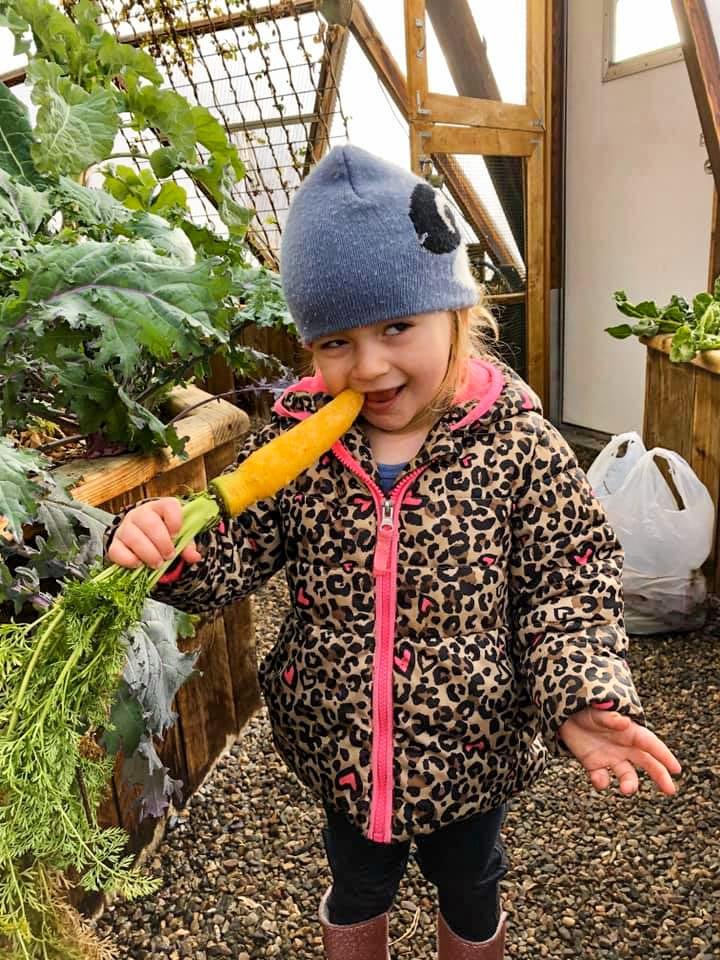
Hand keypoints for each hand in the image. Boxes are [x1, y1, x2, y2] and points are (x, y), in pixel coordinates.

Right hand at [107, 498, 202, 568]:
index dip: (175, 521)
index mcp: (160, 507)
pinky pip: (117, 551)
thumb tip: (194, 556)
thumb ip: (187, 545)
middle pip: (150, 524)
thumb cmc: (164, 536)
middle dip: (162, 543)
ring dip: (148, 554)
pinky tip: (139, 564)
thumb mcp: (178, 538)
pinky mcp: (115, 543)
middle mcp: (140, 514)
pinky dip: (129, 560)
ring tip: (157, 563)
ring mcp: (125, 527)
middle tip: (168, 556)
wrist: (142, 540)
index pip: (169, 506)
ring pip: (133, 538)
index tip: (176, 535)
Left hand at [559, 706, 680, 796]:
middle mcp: (623, 747)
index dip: (664, 756)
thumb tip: (624, 722)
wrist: (563, 716)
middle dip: (659, 775)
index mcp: (629, 732)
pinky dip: (601, 782)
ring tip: (628, 790)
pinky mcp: (594, 765)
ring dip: (630, 783)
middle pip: (647, 763)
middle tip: (669, 790)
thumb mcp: (596, 712)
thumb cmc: (585, 710)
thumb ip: (610, 718)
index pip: (651, 744)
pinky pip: (601, 778)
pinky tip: (599, 780)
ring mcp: (610, 757)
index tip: (676, 769)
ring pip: (627, 774)